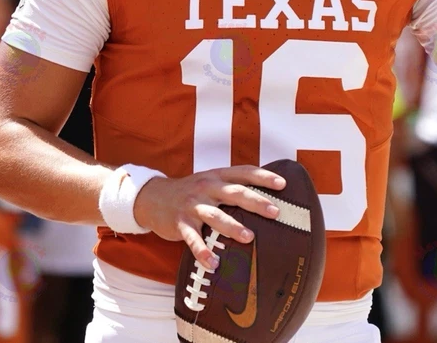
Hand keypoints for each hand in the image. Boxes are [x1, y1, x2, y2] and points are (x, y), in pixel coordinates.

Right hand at [133, 165, 286, 269]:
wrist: (154, 197)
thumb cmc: (192, 191)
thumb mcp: (211, 181)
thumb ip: (232, 186)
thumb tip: (265, 197)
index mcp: (217, 176)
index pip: (244, 172)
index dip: (264, 177)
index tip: (282, 184)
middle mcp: (206, 187)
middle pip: (234, 192)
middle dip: (256, 202)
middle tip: (275, 212)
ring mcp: (193, 205)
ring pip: (215, 215)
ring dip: (233, 226)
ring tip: (249, 237)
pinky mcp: (180, 222)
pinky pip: (192, 239)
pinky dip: (202, 251)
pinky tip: (213, 263)